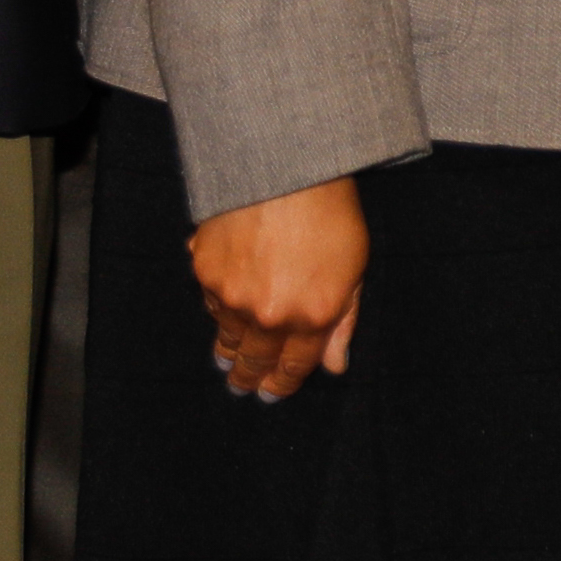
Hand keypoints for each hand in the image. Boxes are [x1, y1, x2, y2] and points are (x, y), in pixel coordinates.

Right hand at [191, 177, 367, 400]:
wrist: (288, 167)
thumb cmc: (332, 213)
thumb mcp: (355, 268)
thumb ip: (343, 321)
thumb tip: (335, 366)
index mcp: (311, 317)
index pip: (293, 368)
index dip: (282, 383)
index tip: (272, 392)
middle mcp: (268, 314)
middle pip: (254, 359)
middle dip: (248, 376)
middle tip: (242, 385)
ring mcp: (232, 295)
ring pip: (226, 336)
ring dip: (228, 349)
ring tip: (227, 359)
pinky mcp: (205, 271)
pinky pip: (209, 302)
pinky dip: (217, 308)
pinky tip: (222, 310)